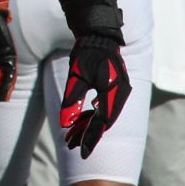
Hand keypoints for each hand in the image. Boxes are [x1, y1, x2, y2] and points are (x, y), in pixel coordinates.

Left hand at [60, 34, 131, 157]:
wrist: (98, 34)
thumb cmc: (86, 53)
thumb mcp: (76, 76)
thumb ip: (72, 100)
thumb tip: (64, 124)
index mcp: (113, 92)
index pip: (102, 122)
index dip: (90, 138)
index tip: (80, 151)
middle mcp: (120, 94)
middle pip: (103, 121)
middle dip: (86, 134)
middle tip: (70, 144)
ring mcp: (119, 91)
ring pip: (103, 115)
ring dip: (87, 125)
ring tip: (71, 136)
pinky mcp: (114, 89)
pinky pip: (104, 107)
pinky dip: (91, 115)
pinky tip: (81, 122)